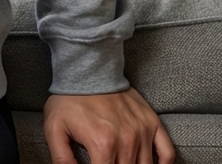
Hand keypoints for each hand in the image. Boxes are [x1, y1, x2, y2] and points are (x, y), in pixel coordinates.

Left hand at [43, 88, 174, 163]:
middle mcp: (126, 140)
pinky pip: (167, 153)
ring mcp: (142, 131)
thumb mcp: (54, 127)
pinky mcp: (152, 122)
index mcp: (103, 144)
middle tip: (107, 160)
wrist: (87, 67)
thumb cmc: (69, 98)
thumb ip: (61, 158)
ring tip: (120, 161)